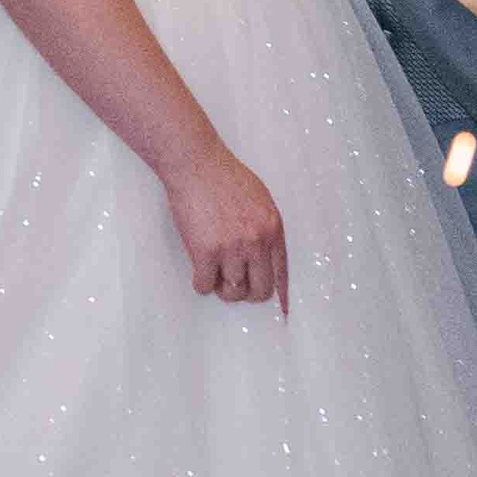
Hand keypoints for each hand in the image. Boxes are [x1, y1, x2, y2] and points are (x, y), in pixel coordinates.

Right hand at [161, 141, 288, 313]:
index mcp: (272, 228)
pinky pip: (204, 285)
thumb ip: (265, 228)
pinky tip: (198, 268)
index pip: (282, 274)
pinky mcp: (205, 251)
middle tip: (233, 283)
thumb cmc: (224, 177)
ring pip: (231, 291)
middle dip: (246, 292)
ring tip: (213, 270)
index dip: (281, 297)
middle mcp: (256, 241)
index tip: (282, 314)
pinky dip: (200, 282)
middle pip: (259, 291)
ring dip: (221, 286)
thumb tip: (264, 259)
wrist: (195, 162)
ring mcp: (231, 247)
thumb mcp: (259, 199)